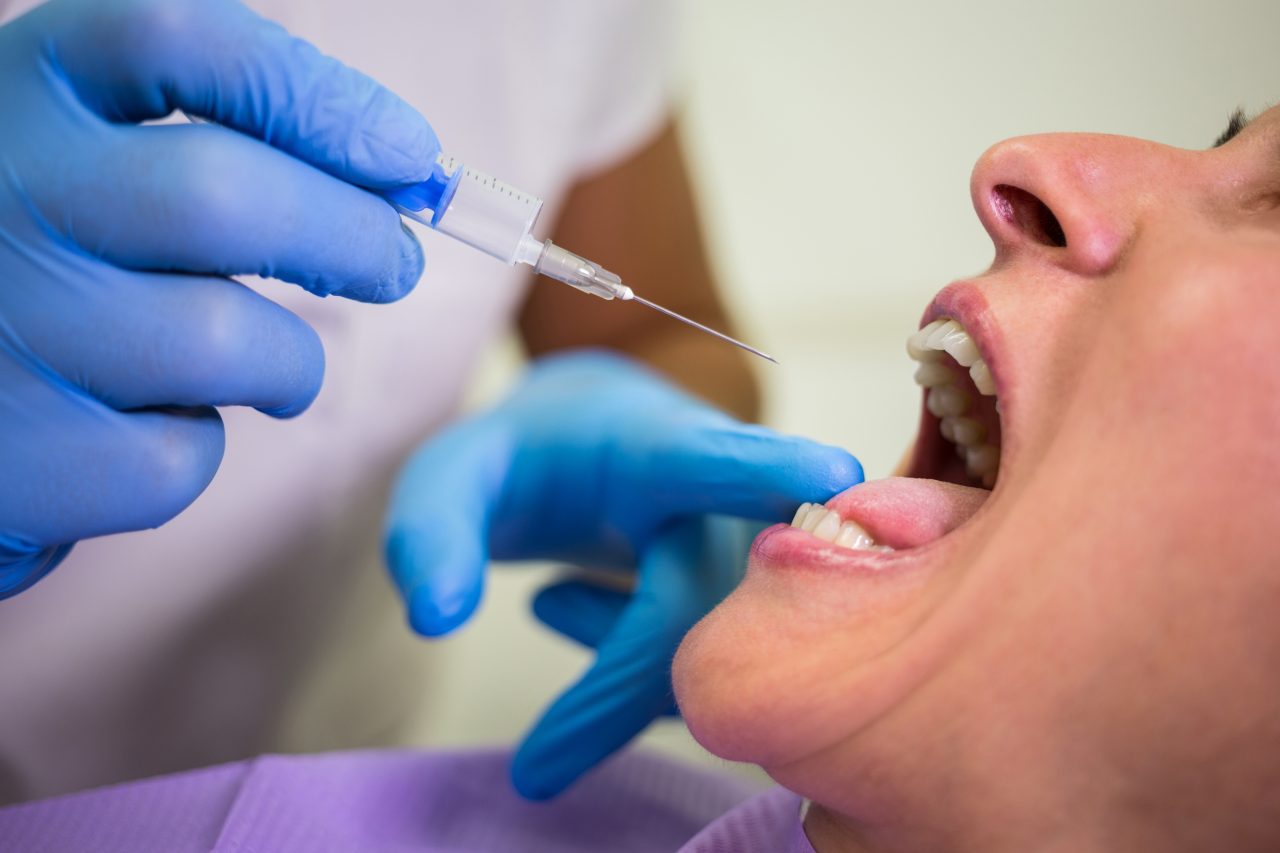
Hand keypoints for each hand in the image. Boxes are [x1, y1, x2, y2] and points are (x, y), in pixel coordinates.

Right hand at [0, 0, 436, 595]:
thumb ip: (214, 135)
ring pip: (228, 341)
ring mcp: (6, 324)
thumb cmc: (46, 267)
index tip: (408, 152)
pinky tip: (152, 423)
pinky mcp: (22, 453)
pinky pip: (180, 454)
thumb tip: (404, 165)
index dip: (319, 96)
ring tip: (277, 369)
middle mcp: (0, 189)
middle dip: (354, 238)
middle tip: (396, 264)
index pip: (181, 40)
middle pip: (224, 196)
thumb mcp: (89, 158)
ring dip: (289, 365)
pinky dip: (199, 446)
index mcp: (25, 87)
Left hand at [384, 350, 861, 796]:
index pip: (711, 457)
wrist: (594, 445)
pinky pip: (720, 672)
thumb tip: (438, 619)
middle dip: (620, 690)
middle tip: (533, 772)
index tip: (830, 475)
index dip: (768, 469)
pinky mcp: (756, 605)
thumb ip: (431, 533)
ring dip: (620, 671)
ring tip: (551, 598)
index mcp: (653, 447)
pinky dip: (637, 674)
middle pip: (700, 606)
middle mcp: (722, 501)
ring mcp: (749, 555)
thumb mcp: (451, 477)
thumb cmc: (526, 459)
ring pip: (719, 655)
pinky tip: (580, 606)